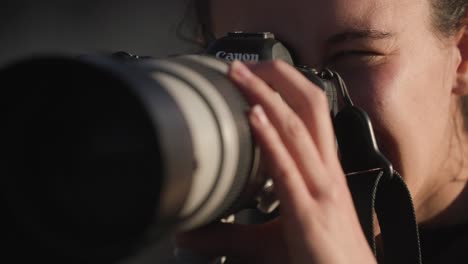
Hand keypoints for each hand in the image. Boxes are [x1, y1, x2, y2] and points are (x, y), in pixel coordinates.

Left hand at [176, 60, 375, 263]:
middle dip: (278, 79)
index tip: (256, 75)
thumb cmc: (321, 261)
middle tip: (243, 64)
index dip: (285, 90)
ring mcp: (320, 190)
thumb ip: (230, 234)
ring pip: (297, 128)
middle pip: (309, 108)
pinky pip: (288, 167)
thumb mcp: (271, 242)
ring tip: (239, 75)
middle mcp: (324, 173)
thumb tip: (189, 234)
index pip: (309, 117)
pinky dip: (271, 137)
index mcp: (321, 173)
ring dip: (267, 96)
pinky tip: (253, 116)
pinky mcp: (309, 214)